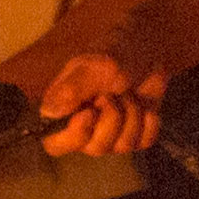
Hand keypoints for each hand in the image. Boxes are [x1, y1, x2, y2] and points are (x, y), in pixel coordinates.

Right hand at [33, 46, 167, 160]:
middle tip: (113, 93)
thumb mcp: (92, 68)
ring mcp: (111, 136)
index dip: (74, 136)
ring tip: (128, 93)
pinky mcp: (135, 136)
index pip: (55, 145)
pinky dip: (149, 122)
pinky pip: (143, 142)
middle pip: (95, 148)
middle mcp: (84, 129)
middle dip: (112, 118)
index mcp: (64, 113)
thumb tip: (49, 112)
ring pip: (122, 146)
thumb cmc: (114, 54)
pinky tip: (145, 105)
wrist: (147, 50)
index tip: (90, 113)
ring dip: (132, 114)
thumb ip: (71, 90)